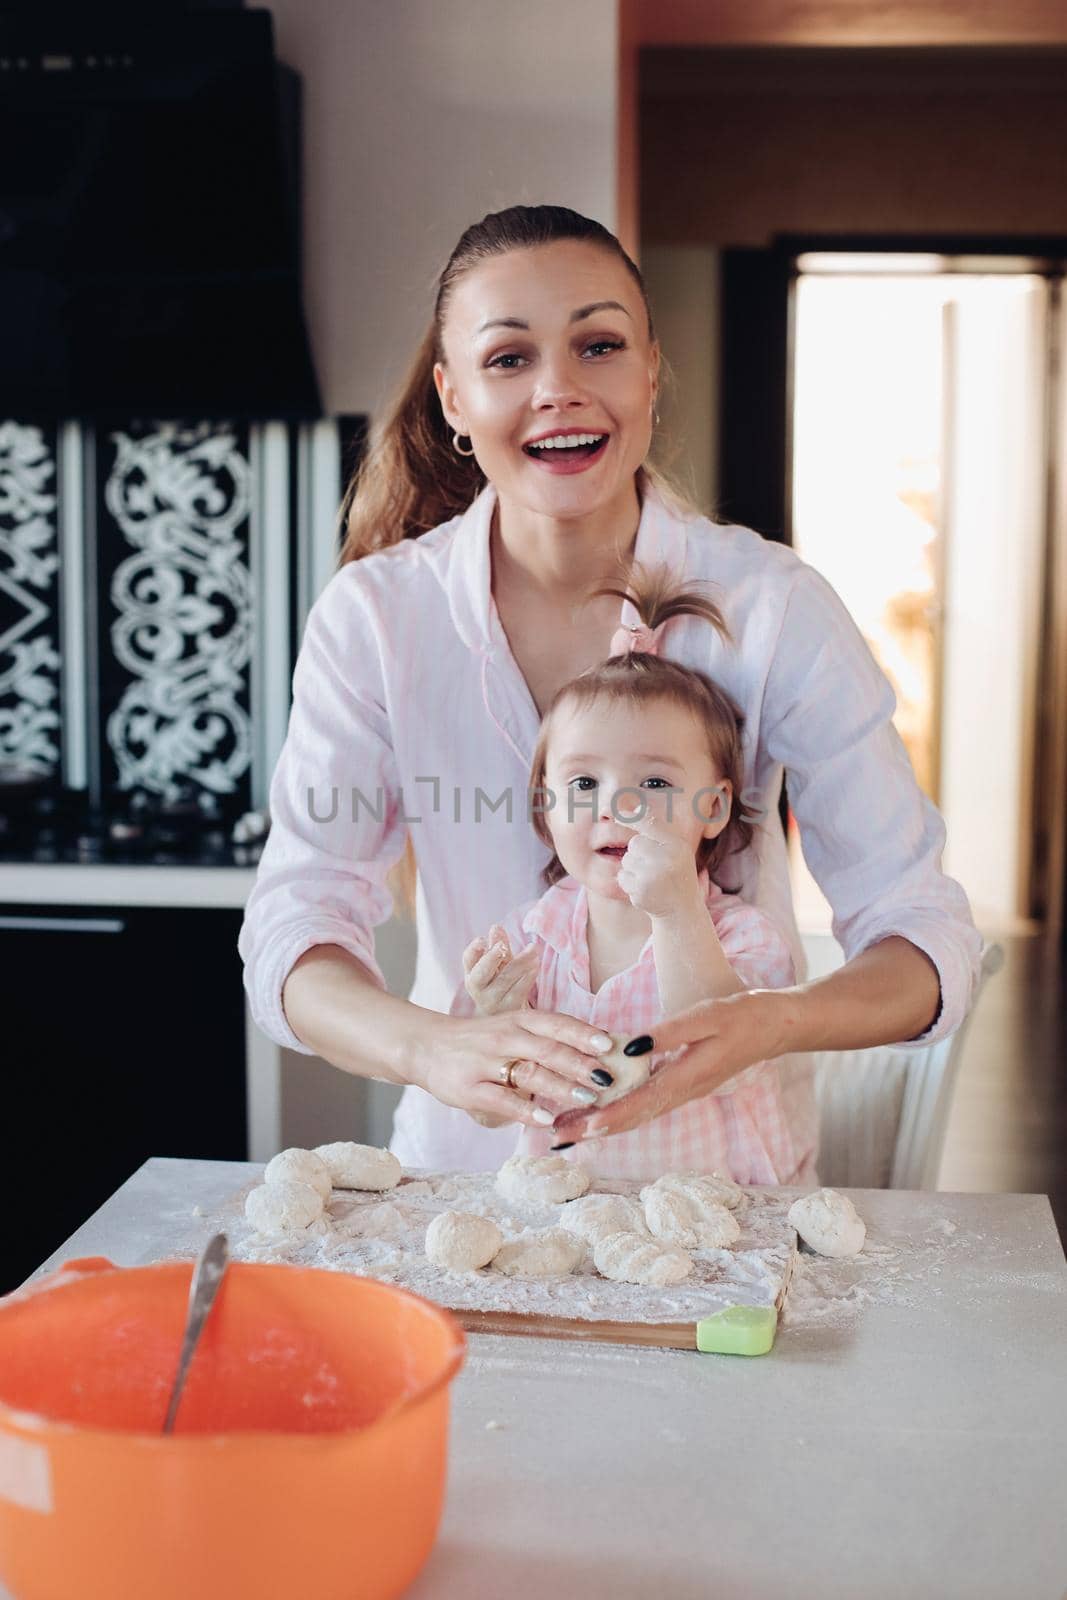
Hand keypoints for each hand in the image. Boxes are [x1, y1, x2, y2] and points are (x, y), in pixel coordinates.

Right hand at [412, 1007, 614, 1132]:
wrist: (425, 1046)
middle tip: (606, 1078)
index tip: (609, 1045)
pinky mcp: (469, 1088)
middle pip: (547, 1048)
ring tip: (587, 1098)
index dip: (583, 1034)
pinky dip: (525, 1111)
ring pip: (528, 1072)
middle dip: (579, 1063)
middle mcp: (503, 1037)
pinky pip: (501, 1100)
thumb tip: (591, 1055)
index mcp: (517, 1020)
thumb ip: (542, 1039)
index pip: (555, 1023)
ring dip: (560, 1086)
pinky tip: (546, 1119)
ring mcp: (485, 1062)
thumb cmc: (479, 1041)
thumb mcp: (510, 1029)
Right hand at [462, 924, 538, 1015]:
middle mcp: (478, 989)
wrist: (505, 1020)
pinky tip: (535, 965)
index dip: (473, 950)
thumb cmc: (500, 984)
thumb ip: (498, 946)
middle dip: (491, 958)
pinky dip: (528, 976)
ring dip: (519, 962)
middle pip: (481, 973)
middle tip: (503, 946)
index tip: (482, 939)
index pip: (468, 960)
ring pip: (504, 980)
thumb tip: (496, 927)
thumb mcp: (498, 964)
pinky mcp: (510, 1009)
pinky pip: (519, 990)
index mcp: (472, 974)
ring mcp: (493, 1001)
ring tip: (532, 949)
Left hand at [550, 987, 793, 1142]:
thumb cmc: (743, 1016)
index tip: (580, 1129)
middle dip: (595, 1128)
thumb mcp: (707, 1016)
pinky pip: (648, 1104)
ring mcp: (685, 1091)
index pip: (640, 1104)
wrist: (776, 1026)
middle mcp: (684, 1092)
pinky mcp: (685, 1084)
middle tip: (557, 1138)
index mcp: (687, 1077)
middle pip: (633, 1117)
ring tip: (569, 1128)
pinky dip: (621, 1110)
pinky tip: (602, 1109)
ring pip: (639, 1114)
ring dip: (604, 1122)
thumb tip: (629, 1048)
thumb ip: (668, 1033)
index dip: (608, 1117)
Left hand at [615, 806, 701, 918]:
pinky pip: (623, 877)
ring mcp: (654, 875)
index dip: (631, 817)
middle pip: (635, 844)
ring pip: (627, 860)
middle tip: (652, 867)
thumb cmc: (675, 875)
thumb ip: (656, 832)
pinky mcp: (641, 890)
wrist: (681, 909)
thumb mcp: (674, 851)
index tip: (616, 813)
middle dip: (638, 853)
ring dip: (633, 869)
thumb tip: (634, 809)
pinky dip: (629, 883)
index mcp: (677, 845)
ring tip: (650, 879)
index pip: (650, 824)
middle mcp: (667, 858)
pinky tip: (644, 889)